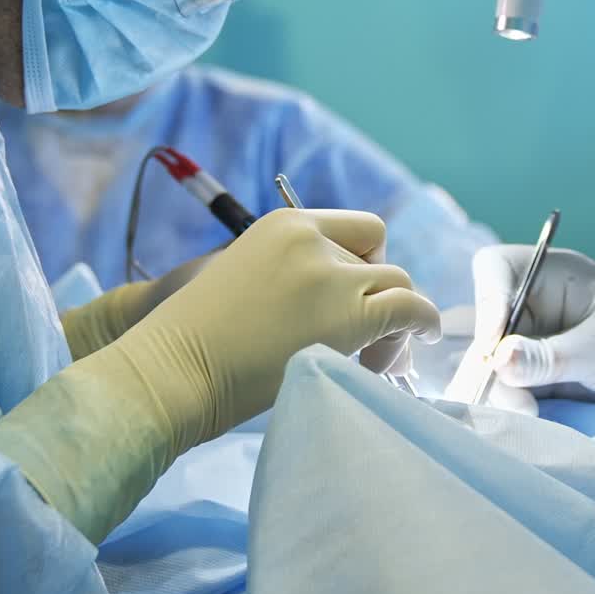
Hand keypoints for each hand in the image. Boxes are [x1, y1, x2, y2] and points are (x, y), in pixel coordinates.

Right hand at [0, 209, 440, 542]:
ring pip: (398, 285)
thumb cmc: (193, 339)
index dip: (366, 264)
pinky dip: (423, 321)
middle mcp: (313, 239)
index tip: (358, 296)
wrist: (171, 368)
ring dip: (397, 318)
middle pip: (380, 260)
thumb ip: (292, 275)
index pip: (359, 231)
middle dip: (380, 295)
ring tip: (378, 354)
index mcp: (286, 224)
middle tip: (368, 338)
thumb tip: (345, 301)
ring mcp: (332, 274)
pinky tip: (423, 335)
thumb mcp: (243, 277)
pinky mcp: (348, 314)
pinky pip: (409, 309)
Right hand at [469, 245, 594, 415]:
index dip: (486, 301)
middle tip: (516, 401)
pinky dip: (508, 405)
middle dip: (490, 364)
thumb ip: (550, 357)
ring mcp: (533, 341)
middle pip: (485, 324)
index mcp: (551, 275)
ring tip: (528, 416)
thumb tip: (497, 359)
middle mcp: (534, 304)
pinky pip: (507, 387)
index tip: (495, 346)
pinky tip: (523, 423)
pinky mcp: (536, 376)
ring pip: (490, 363)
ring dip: (499, 392)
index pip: (495, 268)